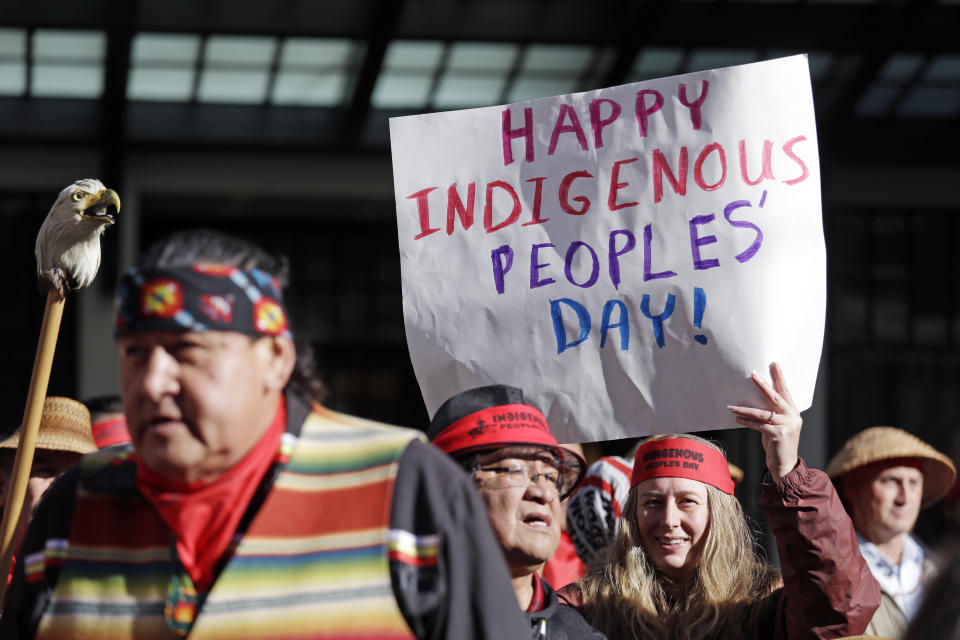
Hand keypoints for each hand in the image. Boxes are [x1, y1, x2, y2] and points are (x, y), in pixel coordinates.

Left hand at [727, 362, 801, 480]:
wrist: (785, 466)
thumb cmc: (778, 444)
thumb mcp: (777, 426)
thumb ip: (772, 414)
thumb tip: (754, 400)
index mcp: (793, 412)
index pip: (785, 392)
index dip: (780, 378)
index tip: (774, 364)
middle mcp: (793, 417)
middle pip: (776, 398)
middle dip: (763, 385)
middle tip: (753, 374)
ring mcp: (787, 426)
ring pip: (763, 413)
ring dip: (745, 409)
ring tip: (731, 406)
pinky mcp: (779, 435)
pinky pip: (759, 425)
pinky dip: (747, 422)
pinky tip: (737, 418)